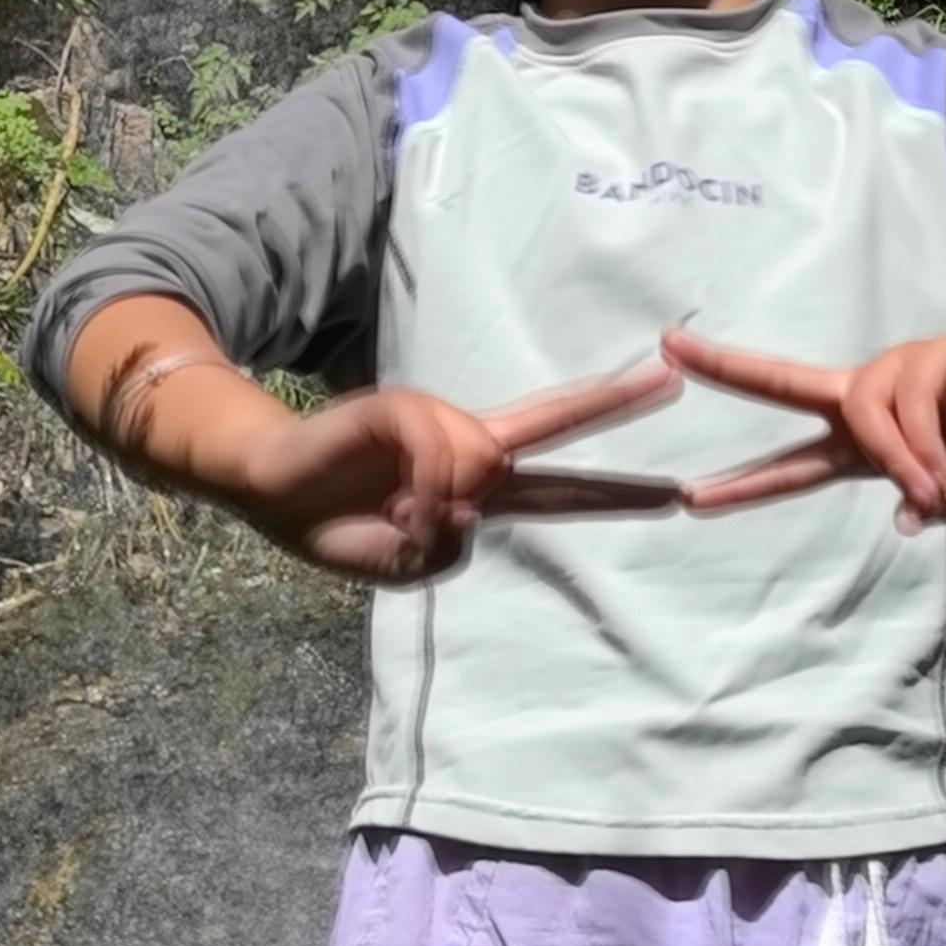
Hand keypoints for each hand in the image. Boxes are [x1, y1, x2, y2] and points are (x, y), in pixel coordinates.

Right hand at [230, 359, 678, 583]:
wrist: (270, 489)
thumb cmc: (339, 528)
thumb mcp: (402, 568)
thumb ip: (443, 553)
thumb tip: (467, 509)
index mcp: (479, 490)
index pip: (560, 490)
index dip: (615, 494)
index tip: (674, 494)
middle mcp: (470, 449)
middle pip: (555, 423)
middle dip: (614, 402)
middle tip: (673, 377)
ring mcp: (440, 424)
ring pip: (478, 469)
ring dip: (435, 512)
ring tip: (388, 519)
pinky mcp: (405, 408)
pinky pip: (439, 457)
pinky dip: (421, 492)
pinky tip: (390, 503)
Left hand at [659, 313, 945, 531]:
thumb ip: (936, 503)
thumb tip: (905, 515)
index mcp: (865, 444)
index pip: (792, 465)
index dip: (744, 483)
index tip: (688, 498)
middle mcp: (867, 402)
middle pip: (784, 385)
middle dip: (726, 368)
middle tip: (668, 350)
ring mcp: (895, 375)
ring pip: (862, 416)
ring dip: (894, 459)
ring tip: (932, 484)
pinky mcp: (930, 355)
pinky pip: (904, 404)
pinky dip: (917, 443)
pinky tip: (940, 467)